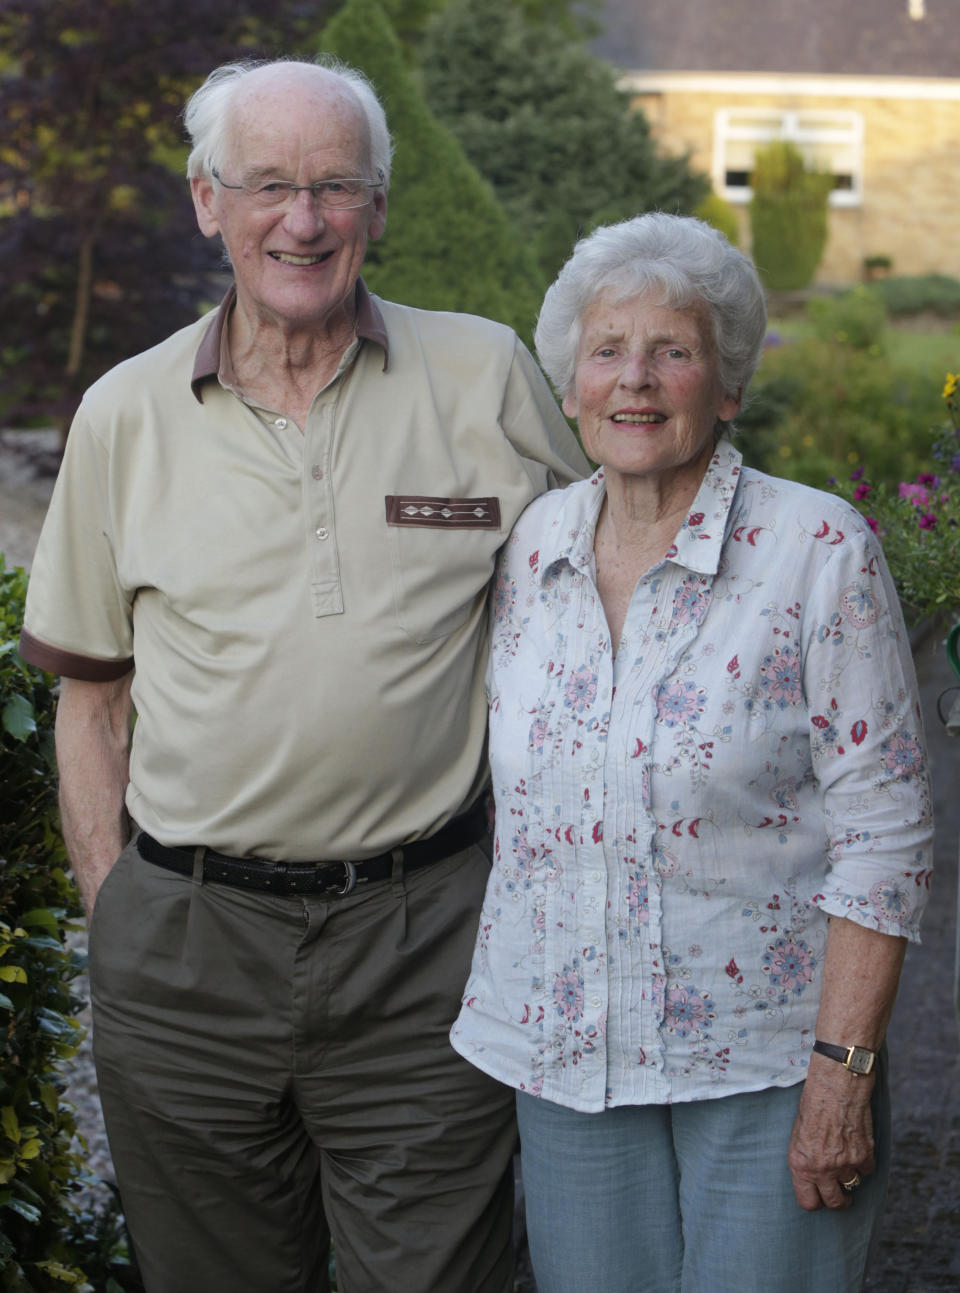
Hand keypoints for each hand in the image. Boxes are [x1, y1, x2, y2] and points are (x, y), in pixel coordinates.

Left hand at [787, 1055, 875, 1209]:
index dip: (815, 1201)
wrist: (836, 1086)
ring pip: (853, 1185)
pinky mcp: (865, 1156)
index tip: (820, 1197)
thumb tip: (813, 1177)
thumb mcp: (798, 1134)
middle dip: (839, 1201)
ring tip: (847, 1158)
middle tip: (841, 1194)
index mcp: (800, 1164)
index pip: (808, 1202)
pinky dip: (865, 1163)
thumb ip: (806, 1160)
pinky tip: (858, 1146)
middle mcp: (822, 1169)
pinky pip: (867, 1170)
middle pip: (835, 1202)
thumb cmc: (813, 1104)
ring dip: (851, 1176)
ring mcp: (845, 1164)